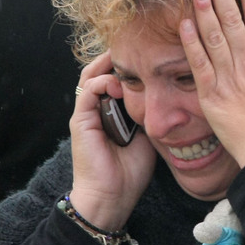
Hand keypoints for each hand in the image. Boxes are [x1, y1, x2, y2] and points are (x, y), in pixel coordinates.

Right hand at [67, 52, 156, 230]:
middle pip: (100, 71)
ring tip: (127, 59)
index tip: (148, 55)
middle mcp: (94, 110)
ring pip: (92, 75)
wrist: (111, 197)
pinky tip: (119, 83)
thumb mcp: (146, 137)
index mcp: (109, 113)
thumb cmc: (129, 173)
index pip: (114, 79)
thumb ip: (148, 116)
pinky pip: (88, 91)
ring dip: (109, 65)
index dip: (127, 66)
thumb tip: (164, 98)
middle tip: (137, 47)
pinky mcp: (80, 121)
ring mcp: (85, 114)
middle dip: (116, 58)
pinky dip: (103, 82)